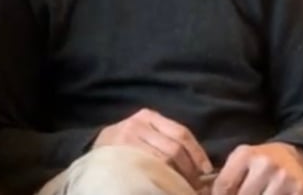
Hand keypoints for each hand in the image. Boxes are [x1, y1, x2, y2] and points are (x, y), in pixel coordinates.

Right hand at [93, 108, 213, 189]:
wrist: (95, 150)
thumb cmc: (126, 145)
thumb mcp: (145, 133)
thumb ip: (166, 140)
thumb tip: (203, 164)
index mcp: (148, 116)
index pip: (181, 134)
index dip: (198, 154)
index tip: (207, 171)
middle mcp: (137, 124)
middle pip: (175, 148)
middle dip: (190, 169)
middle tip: (196, 185)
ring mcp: (127, 138)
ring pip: (164, 159)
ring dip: (179, 176)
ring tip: (183, 187)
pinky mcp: (120, 153)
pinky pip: (150, 167)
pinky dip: (163, 178)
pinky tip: (166, 185)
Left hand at [212, 142, 302, 194]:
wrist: (294, 156)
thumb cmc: (261, 160)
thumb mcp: (241, 159)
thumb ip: (226, 176)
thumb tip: (209, 193)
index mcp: (245, 154)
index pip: (223, 185)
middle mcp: (265, 164)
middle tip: (243, 192)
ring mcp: (285, 179)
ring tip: (256, 192)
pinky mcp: (302, 190)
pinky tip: (270, 194)